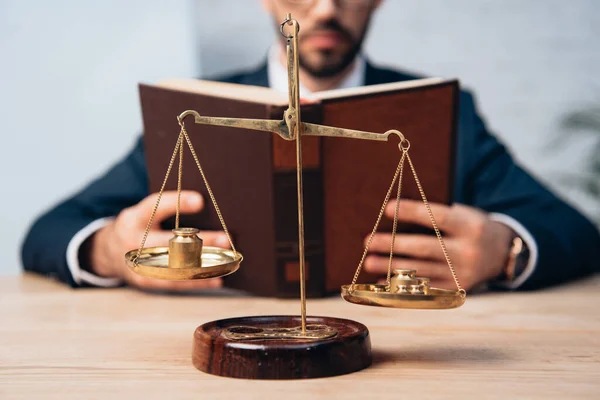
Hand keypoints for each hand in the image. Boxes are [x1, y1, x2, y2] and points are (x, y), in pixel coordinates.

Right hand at [90, 191, 229, 290]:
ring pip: (175, 266)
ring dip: (203, 264)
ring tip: (226, 261)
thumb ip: (167, 209)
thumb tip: (206, 205)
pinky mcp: (146, 281)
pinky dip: (197, 281)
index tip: (200, 200)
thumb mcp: (145, 212)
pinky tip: (216, 279)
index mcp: (135, 218)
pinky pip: (175, 283)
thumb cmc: (138, 227)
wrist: (108, 252)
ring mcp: (140, 264)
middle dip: (200, 241)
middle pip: (171, 242)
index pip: (156, 206)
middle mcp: (135, 241)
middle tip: (224, 238)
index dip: (177, 202)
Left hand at [364, 199, 513, 290]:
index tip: (387, 208)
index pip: (436, 217)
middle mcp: (467, 251)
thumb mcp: (463, 215)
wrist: (502, 254)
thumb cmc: (470, 227)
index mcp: (469, 226)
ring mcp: (462, 273)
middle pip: (424, 247)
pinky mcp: (456, 289)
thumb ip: (436, 216)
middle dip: (393, 245)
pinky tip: (384, 280)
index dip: (411, 212)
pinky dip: (402, 284)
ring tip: (369, 261)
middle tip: (368, 242)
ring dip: (390, 267)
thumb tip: (396, 217)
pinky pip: (424, 288)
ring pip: (421, 270)